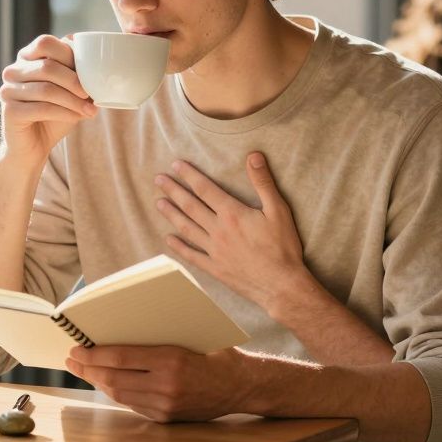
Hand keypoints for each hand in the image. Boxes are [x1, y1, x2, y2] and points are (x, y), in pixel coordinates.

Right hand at [0, 35, 96, 164]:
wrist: (34, 146)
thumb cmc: (53, 114)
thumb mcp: (68, 90)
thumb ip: (76, 72)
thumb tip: (97, 62)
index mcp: (26, 57)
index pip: (45, 42)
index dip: (69, 54)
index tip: (89, 71)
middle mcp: (13, 71)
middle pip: (47, 66)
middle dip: (75, 81)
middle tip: (92, 94)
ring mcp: (8, 90)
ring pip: (46, 89)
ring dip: (73, 101)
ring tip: (90, 110)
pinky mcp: (9, 111)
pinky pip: (41, 109)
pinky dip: (64, 113)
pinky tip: (77, 118)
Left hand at [65, 344, 249, 421]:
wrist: (242, 385)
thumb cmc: (217, 352)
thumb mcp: (191, 335)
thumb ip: (160, 333)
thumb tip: (122, 322)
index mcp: (172, 359)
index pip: (121, 358)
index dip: (94, 354)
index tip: (76, 348)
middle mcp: (166, 384)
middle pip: (114, 379)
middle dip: (88, 369)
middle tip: (72, 359)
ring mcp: (166, 404)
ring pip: (120, 394)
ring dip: (97, 382)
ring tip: (83, 370)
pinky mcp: (166, 417)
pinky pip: (132, 404)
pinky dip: (115, 392)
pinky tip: (106, 382)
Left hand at [155, 153, 316, 311]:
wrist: (281, 286)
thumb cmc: (282, 247)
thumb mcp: (278, 210)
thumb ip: (263, 182)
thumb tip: (253, 155)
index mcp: (232, 214)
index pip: (205, 189)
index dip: (189, 175)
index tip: (176, 165)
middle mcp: (218, 230)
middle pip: (190, 206)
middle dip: (173, 191)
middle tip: (159, 180)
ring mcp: (214, 251)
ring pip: (187, 228)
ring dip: (171, 214)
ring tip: (159, 203)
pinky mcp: (215, 268)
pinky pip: (192, 255)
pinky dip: (179, 246)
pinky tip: (168, 239)